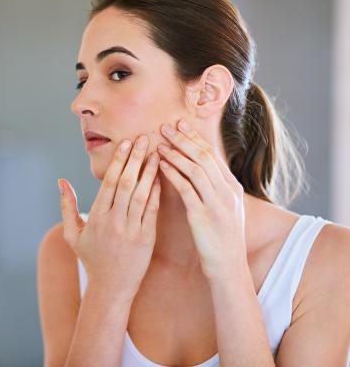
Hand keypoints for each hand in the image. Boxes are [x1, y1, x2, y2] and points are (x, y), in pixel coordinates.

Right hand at [58, 135, 160, 299]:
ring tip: (157, 153)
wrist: (111, 287)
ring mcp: (131, 230)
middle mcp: (114, 222)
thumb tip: (61, 181)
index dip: (119, 161)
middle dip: (136, 159)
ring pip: (141, 194)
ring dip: (149, 172)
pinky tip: (161, 177)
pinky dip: (156, 192)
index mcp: (96, 217)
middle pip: (126, 184)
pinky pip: (152, 211)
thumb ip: (67, 206)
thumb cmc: (91, 257)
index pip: (109, 183)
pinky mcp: (147, 239)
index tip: (126, 143)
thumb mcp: (72, 233)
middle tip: (144, 138)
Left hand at [157, 119, 246, 280]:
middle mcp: (227, 191)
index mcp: (232, 187)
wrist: (229, 267)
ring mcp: (216, 203)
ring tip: (159, 143)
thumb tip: (202, 170)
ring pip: (195, 169)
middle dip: (183, 139)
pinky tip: (161, 166)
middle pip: (203, 156)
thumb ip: (215, 189)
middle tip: (165, 125)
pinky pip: (186, 189)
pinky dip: (173, 174)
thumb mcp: (225, 210)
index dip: (194, 138)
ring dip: (175, 153)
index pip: (212, 154)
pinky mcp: (203, 215)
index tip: (180, 124)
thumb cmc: (222, 240)